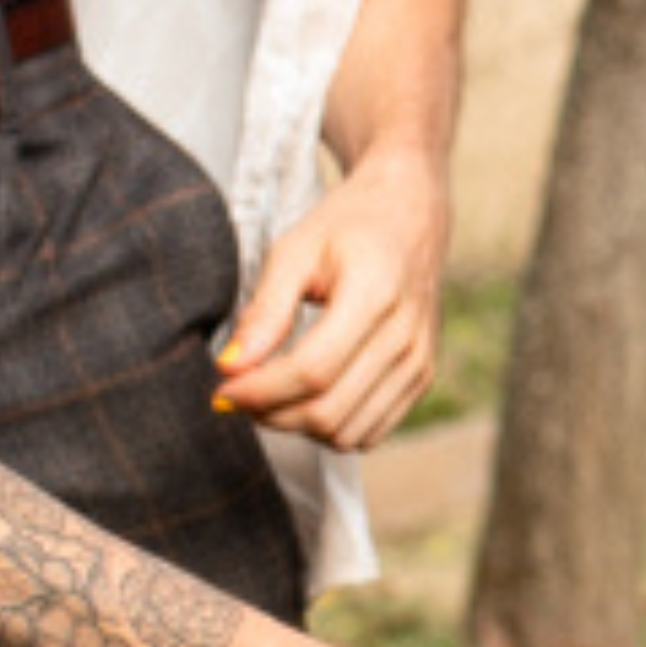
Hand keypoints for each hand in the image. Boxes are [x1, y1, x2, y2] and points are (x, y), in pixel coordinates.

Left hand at [220, 150, 451, 452]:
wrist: (410, 213)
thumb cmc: (347, 227)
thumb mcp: (295, 250)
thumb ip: (264, 310)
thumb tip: (229, 367)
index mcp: (375, 293)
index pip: (312, 370)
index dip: (260, 390)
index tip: (223, 388)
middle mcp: (406, 334)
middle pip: (328, 410)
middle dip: (271, 413)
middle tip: (240, 392)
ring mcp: (419, 361)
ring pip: (347, 433)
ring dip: (298, 426)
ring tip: (271, 393)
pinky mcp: (422, 377)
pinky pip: (370, 433)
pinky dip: (330, 428)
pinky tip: (307, 396)